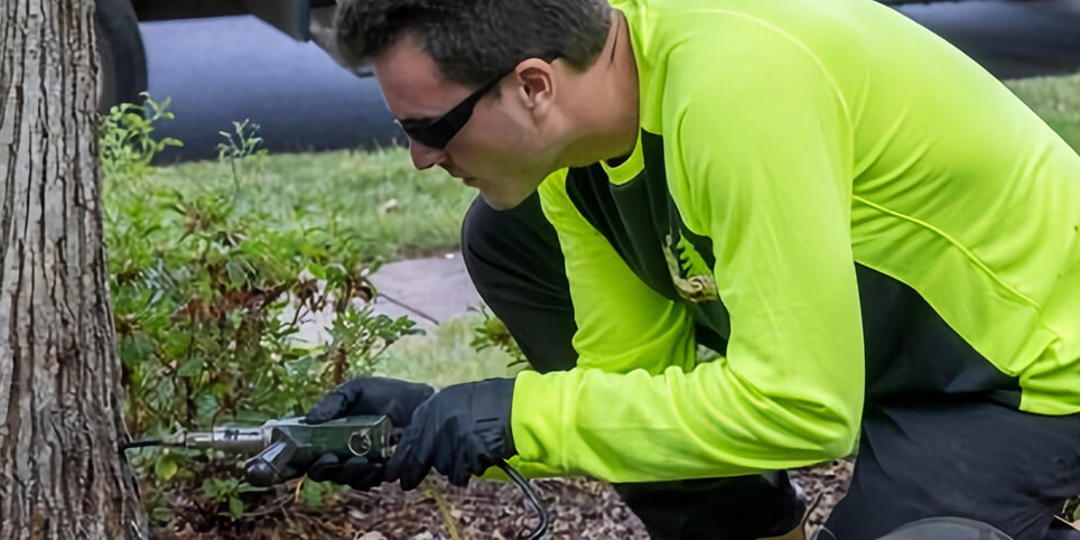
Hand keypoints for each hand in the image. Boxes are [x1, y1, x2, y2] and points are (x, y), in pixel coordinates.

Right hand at [303, 376, 433, 489]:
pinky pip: (366, 482)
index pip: (307, 450)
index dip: (296, 460)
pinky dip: (368, 475)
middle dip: (323, 468)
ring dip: (348, 471)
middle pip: (321, 470)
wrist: (423, 404)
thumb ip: (334, 400)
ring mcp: (361, 463)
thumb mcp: (358, 389)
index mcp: (332, 431)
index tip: (297, 460)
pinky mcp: (380, 472)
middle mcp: (343, 450)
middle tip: (331, 457)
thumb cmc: (390, 394)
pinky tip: (377, 464)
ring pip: (343, 478)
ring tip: (360, 459)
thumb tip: (310, 418)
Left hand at [385, 378, 515, 489]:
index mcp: (432, 408)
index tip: (393, 472)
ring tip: (467, 452)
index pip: (408, 439)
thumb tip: (421, 438)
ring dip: (451, 466)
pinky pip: (461, 472)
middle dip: (413, 473)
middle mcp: (437, 425)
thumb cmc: (489, 401)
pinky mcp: (466, 458)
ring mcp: (451, 443)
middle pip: (420, 458)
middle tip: (407, 484)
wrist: (515, 408)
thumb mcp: (454, 399)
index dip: (400, 459)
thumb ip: (434, 417)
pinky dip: (468, 469)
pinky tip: (478, 457)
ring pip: (442, 467)